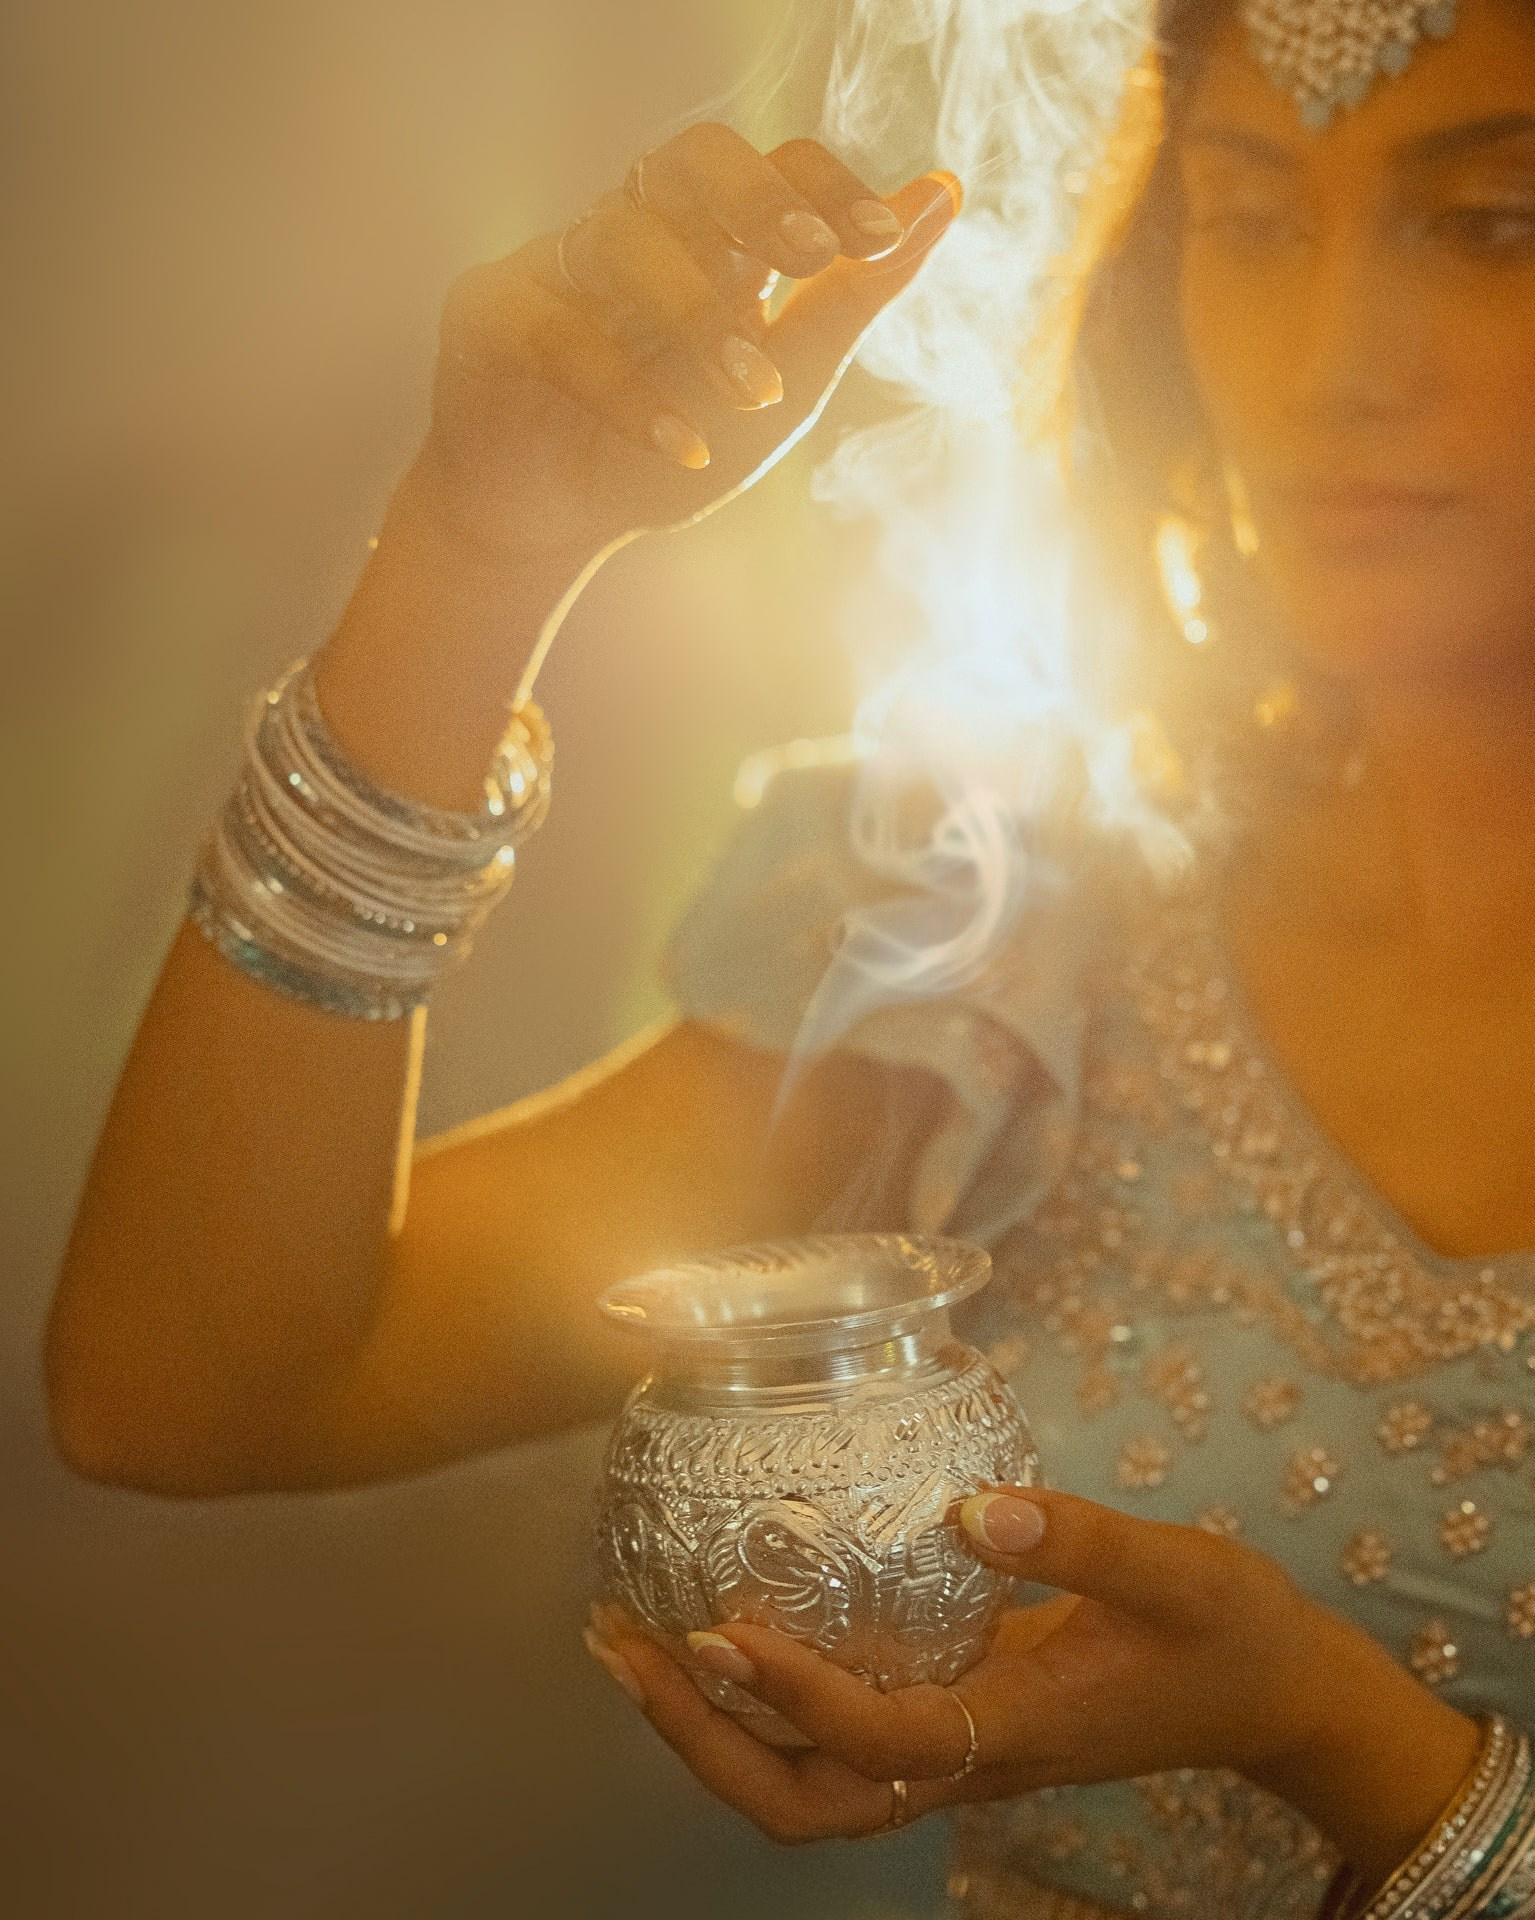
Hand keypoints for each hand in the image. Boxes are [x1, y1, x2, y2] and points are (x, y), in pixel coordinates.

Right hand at [408, 125, 960, 568]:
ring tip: (748, 394)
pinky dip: (631, 394)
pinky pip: (563, 330)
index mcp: (713, 244)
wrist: (558, 530)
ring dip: (700, 318)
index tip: (883, 238)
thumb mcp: (786, 383)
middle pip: (693, 157)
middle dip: (758, 200)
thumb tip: (944, 193)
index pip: (776, 167)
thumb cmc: (674, 452)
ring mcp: (560, 264)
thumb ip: (856, 296)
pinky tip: (682, 448)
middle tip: (806, 260)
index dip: (829, 187)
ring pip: (627, 239)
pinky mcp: (491, 312)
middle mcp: (637, 234)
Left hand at [586, 1486, 1478, 1876]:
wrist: (1272, 1696)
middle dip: (704, 1740)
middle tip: (623, 1648)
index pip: (883, 1738)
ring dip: (713, 1730)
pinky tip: (726, 1631)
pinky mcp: (955, 1720)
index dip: (797, 1696)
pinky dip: (761, 1705)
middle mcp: (970, 1757)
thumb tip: (981, 1509)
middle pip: (807, 1804)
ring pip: (808, 1789)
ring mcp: (957, 1750)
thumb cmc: (1230, 1633)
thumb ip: (1086, 1541)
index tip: (724, 1628)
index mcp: (1019, 1726)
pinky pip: (834, 1743)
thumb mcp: (1180, 1571)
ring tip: (635, 1647)